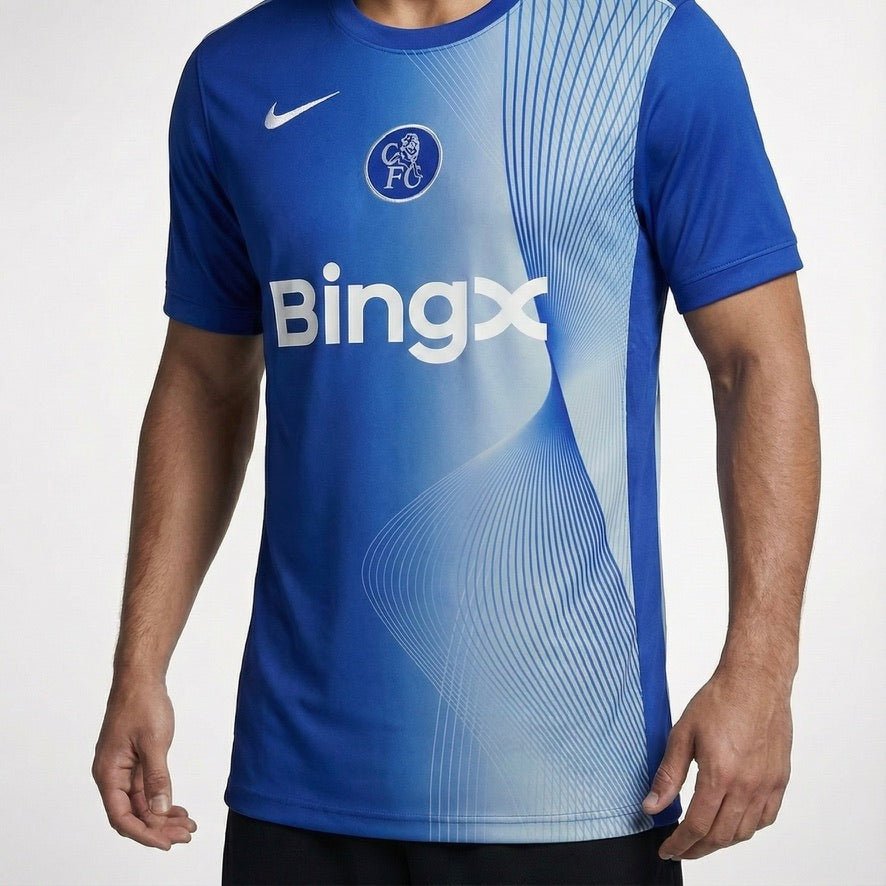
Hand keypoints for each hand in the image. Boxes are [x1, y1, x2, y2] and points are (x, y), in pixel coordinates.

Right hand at [92, 678, 196, 849]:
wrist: (141, 679)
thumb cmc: (142, 704)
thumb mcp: (154, 742)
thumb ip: (157, 777)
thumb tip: (159, 809)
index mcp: (108, 774)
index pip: (122, 817)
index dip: (143, 833)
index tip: (166, 843)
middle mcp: (112, 776)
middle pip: (133, 814)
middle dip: (158, 828)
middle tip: (185, 835)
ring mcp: (123, 770)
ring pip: (141, 804)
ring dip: (162, 816)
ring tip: (187, 826)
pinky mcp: (135, 762)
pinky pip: (146, 789)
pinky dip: (162, 800)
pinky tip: (178, 809)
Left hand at [641, 663, 791, 860]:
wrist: (755, 682)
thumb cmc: (719, 701)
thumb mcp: (682, 734)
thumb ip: (668, 775)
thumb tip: (651, 806)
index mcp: (720, 775)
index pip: (697, 826)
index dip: (680, 844)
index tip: (667, 849)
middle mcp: (747, 786)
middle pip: (721, 836)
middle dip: (697, 848)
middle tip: (681, 848)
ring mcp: (767, 785)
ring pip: (744, 832)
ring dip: (721, 841)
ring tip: (702, 839)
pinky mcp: (780, 780)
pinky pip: (765, 819)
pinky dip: (747, 828)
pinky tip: (733, 823)